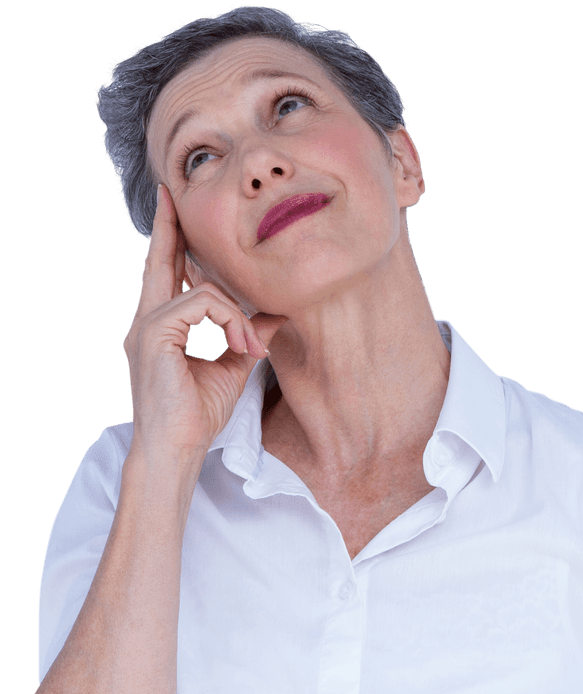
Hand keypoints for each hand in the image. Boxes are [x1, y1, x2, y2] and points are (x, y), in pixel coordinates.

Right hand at [122, 183, 287, 459]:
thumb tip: (274, 315)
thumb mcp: (231, 369)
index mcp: (160, 328)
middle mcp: (146, 321)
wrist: (177, 451)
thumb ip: (246, 336)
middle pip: (159, 261)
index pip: (166, 275)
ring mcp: (146, 326)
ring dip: (236, 314)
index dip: (172, 243)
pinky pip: (200, 305)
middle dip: (170, 226)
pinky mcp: (154, 334)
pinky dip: (229, 321)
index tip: (174, 210)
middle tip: (172, 192)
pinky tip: (242, 345)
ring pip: (199, 289)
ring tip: (250, 346)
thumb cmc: (197, 418)